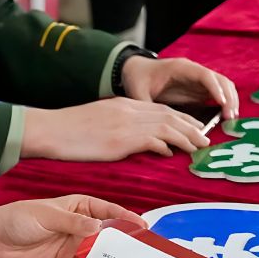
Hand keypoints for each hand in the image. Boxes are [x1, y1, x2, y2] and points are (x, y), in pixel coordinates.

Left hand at [0, 195, 146, 257]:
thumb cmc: (18, 218)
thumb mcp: (46, 214)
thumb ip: (71, 222)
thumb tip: (97, 227)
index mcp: (80, 208)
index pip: (109, 212)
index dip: (126, 219)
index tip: (142, 228)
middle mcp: (82, 229)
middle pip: (109, 237)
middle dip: (125, 245)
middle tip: (144, 257)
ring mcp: (74, 250)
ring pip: (99, 257)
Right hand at [22, 98, 213, 159]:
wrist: (52, 129)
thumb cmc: (72, 130)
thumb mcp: (102, 120)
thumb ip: (125, 125)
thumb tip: (146, 140)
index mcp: (126, 104)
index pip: (162, 108)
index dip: (182, 118)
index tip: (196, 127)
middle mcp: (130, 110)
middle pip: (170, 115)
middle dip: (191, 126)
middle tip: (206, 138)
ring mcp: (126, 123)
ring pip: (166, 126)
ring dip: (186, 136)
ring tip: (199, 146)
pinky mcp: (120, 138)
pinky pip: (151, 139)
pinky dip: (165, 145)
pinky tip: (172, 153)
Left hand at [121, 55, 240, 120]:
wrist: (137, 71)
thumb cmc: (138, 79)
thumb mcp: (138, 92)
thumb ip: (146, 106)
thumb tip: (155, 126)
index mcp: (181, 68)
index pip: (205, 75)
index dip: (215, 89)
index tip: (222, 104)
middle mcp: (194, 71)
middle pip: (220, 80)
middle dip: (228, 97)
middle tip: (230, 117)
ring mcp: (198, 80)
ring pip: (223, 86)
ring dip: (230, 100)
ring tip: (231, 119)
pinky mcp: (199, 89)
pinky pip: (218, 93)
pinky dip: (225, 103)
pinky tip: (225, 117)